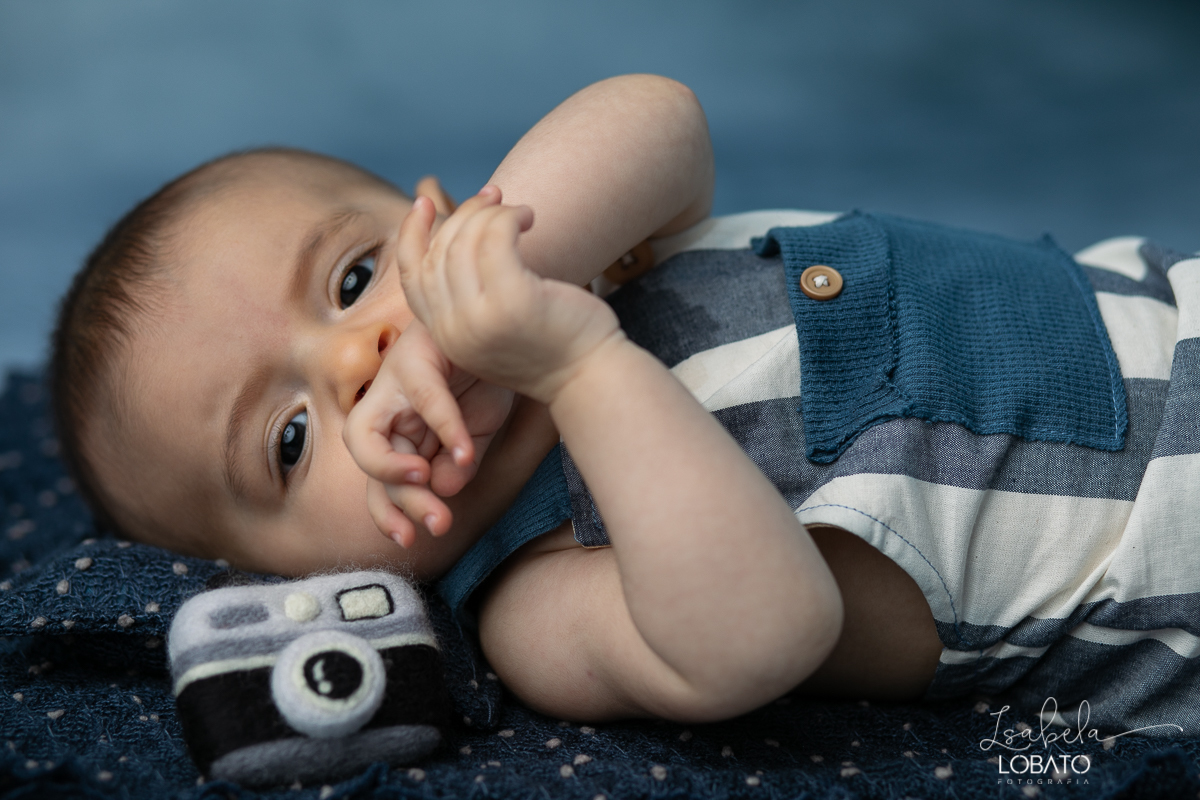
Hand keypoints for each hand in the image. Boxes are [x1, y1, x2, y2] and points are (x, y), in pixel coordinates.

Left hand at [344, 319, 513, 546]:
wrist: (504, 323)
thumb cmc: (485, 376)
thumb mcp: (475, 432)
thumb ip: (457, 464)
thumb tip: (442, 491)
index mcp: (399, 430)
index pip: (376, 482)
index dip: (384, 512)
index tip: (409, 539)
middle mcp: (386, 407)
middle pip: (368, 464)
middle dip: (398, 501)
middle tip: (436, 525)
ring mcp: (392, 381)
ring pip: (372, 437)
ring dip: (402, 473)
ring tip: (437, 495)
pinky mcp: (415, 355)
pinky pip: (425, 399)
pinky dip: (446, 429)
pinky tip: (465, 453)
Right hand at [398, 186, 621, 402]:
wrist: (590, 378)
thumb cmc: (553, 344)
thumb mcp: (498, 326)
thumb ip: (473, 296)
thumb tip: (466, 232)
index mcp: (446, 337)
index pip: (411, 277)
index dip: (411, 235)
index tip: (421, 203)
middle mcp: (455, 331)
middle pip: (440, 252)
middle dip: (464, 214)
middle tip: (494, 195)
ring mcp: (481, 319)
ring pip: (466, 242)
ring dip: (492, 213)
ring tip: (521, 213)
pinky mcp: (513, 302)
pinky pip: (496, 238)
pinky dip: (510, 217)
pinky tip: (530, 217)